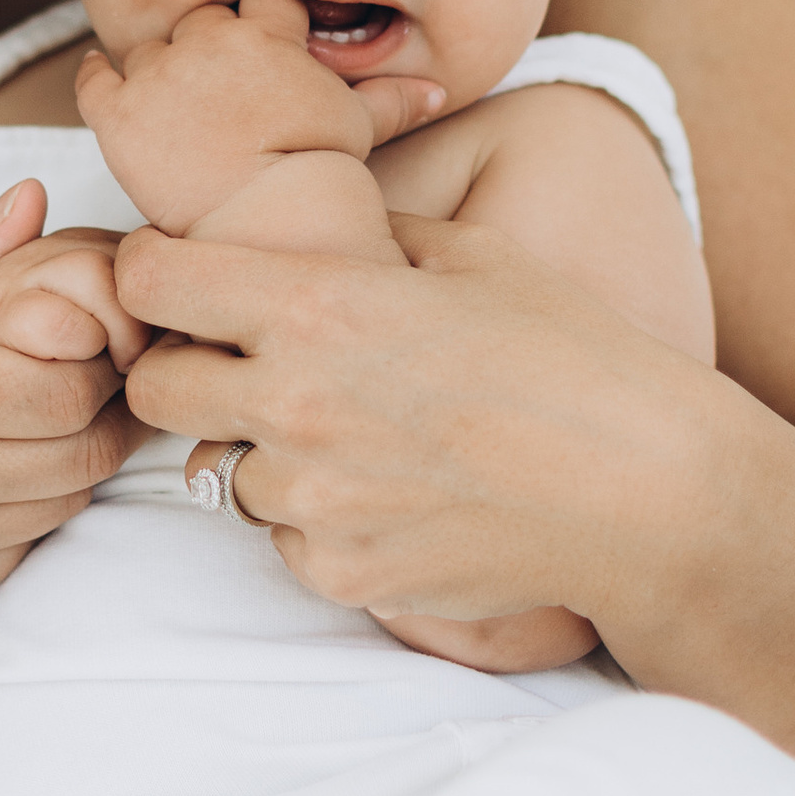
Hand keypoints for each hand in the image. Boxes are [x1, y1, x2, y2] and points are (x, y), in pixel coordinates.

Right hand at [0, 185, 143, 654]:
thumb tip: (33, 199)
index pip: (60, 384)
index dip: (96, 362)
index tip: (90, 344)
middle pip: (76, 450)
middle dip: (100, 412)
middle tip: (88, 384)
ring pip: (59, 505)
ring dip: (67, 463)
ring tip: (33, 428)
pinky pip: (19, 555)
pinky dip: (22, 516)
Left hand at [76, 0, 443, 237]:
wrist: (266, 218)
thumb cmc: (319, 175)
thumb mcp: (359, 128)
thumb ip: (390, 101)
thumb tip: (441, 91)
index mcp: (269, 32)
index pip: (260, 7)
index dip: (260, 34)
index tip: (259, 67)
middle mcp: (209, 39)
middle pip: (198, 23)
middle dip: (206, 53)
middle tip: (214, 99)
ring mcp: (159, 73)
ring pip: (148, 50)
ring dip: (157, 73)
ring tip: (172, 112)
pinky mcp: (117, 112)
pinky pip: (93, 78)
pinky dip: (98, 80)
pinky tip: (109, 88)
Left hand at [114, 212, 718, 652]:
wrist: (644, 491)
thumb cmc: (572, 357)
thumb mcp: (474, 256)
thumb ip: (372, 237)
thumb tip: (318, 222)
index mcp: (314, 306)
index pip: (150, 281)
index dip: (155, 275)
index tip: (182, 281)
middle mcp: (292, 404)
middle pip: (152, 391)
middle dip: (184, 374)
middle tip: (247, 369)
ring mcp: (311, 500)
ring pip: (222, 475)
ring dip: (264, 455)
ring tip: (358, 442)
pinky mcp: (339, 573)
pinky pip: (286, 543)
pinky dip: (321, 524)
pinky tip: (395, 499)